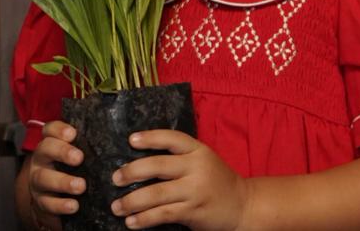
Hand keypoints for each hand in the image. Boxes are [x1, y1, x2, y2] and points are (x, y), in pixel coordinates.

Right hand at [28, 121, 85, 229]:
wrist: (54, 197)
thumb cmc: (73, 168)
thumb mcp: (78, 154)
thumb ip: (89, 146)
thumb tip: (119, 139)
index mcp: (51, 143)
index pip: (49, 130)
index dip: (58, 130)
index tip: (72, 134)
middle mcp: (41, 159)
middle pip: (45, 149)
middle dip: (62, 152)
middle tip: (79, 158)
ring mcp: (38, 180)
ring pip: (43, 178)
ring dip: (62, 182)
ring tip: (80, 186)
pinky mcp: (41, 201)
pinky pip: (47, 203)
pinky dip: (60, 205)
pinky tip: (74, 206)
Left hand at [110, 129, 248, 230]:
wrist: (243, 205)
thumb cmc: (216, 181)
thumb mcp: (203, 161)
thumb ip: (180, 158)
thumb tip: (140, 162)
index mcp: (198, 150)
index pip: (171, 138)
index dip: (150, 138)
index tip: (130, 140)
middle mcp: (197, 167)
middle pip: (158, 165)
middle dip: (132, 171)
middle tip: (115, 178)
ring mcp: (195, 190)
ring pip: (157, 193)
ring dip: (132, 201)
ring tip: (117, 206)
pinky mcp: (193, 211)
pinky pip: (163, 214)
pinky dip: (144, 219)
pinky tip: (131, 222)